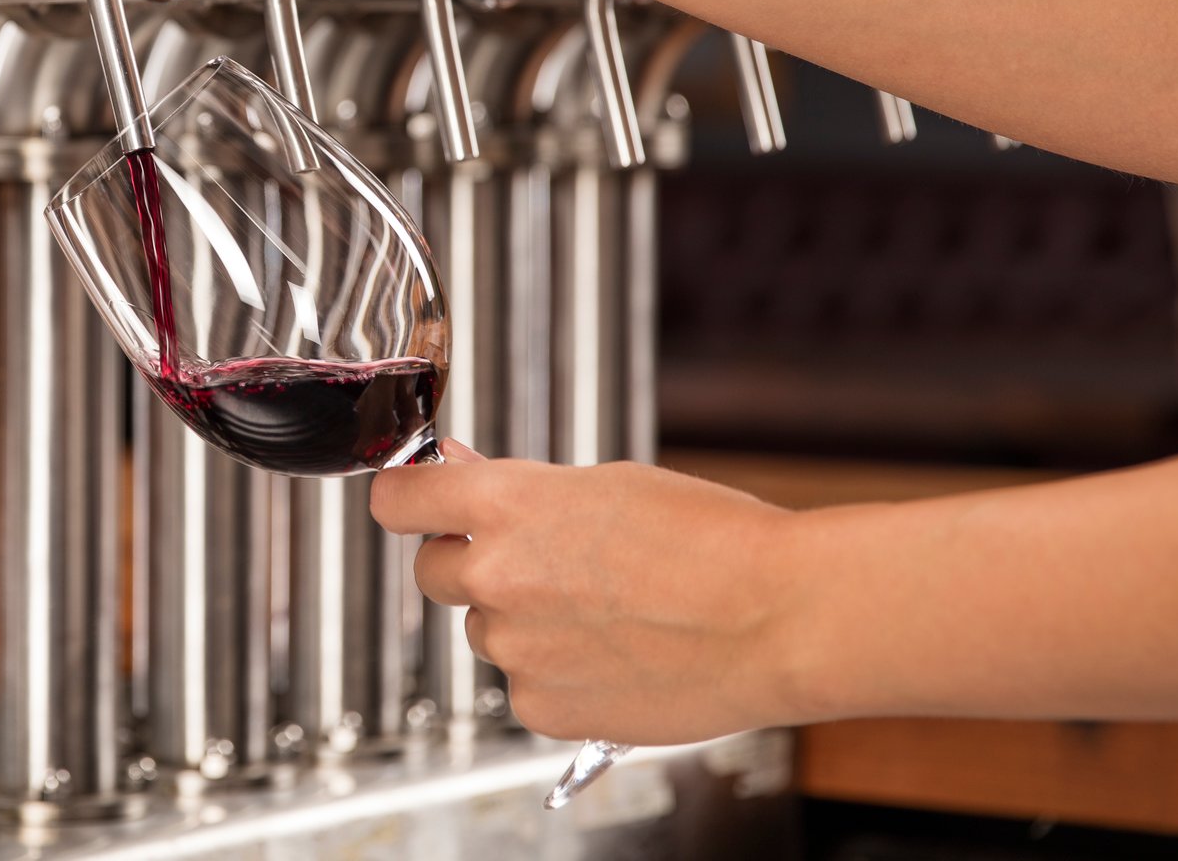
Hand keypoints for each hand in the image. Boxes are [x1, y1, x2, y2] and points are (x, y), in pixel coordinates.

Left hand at [371, 449, 815, 744]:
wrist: (779, 618)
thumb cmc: (711, 540)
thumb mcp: (605, 484)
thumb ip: (518, 489)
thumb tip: (456, 470)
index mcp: (507, 504)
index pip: (398, 500)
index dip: (406, 500)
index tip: (414, 504)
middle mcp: (497, 576)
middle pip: (432, 571)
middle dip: (468, 562)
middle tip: (537, 563)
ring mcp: (516, 648)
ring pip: (485, 631)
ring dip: (521, 621)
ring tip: (605, 611)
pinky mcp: (542, 707)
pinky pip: (523, 685)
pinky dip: (554, 674)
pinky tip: (614, 654)